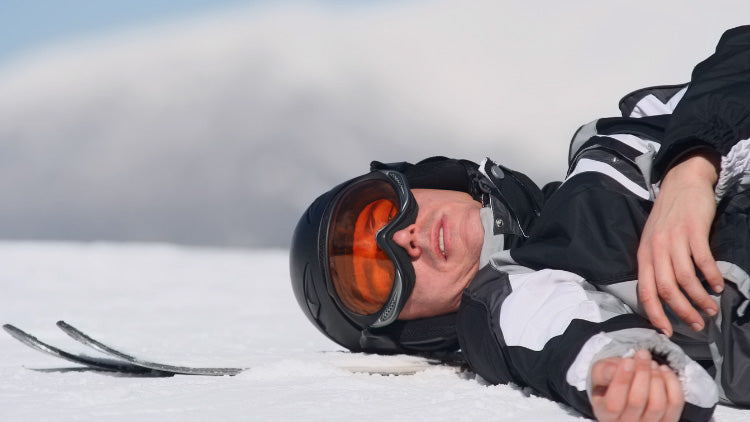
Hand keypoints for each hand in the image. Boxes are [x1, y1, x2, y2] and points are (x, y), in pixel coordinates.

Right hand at [591, 350, 683, 421]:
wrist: (625, 392)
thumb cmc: (610, 383)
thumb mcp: (599, 374)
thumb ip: (603, 371)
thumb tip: (615, 370)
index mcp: (605, 414)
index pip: (613, 404)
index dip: (622, 381)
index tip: (627, 361)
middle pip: (637, 401)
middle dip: (642, 373)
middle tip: (642, 355)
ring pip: (657, 404)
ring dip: (656, 377)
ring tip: (651, 363)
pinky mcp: (667, 421)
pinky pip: (674, 403)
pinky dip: (672, 382)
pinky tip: (663, 371)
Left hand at [636, 152, 722, 335]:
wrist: (681, 183)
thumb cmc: (668, 217)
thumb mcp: (653, 242)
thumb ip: (656, 265)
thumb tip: (666, 296)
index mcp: (644, 255)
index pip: (644, 291)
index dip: (655, 314)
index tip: (667, 332)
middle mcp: (655, 249)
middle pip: (666, 289)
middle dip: (682, 311)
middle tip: (698, 325)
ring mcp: (674, 239)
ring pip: (685, 278)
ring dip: (699, 298)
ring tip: (711, 309)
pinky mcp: (693, 231)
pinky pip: (703, 260)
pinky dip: (711, 276)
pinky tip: (718, 286)